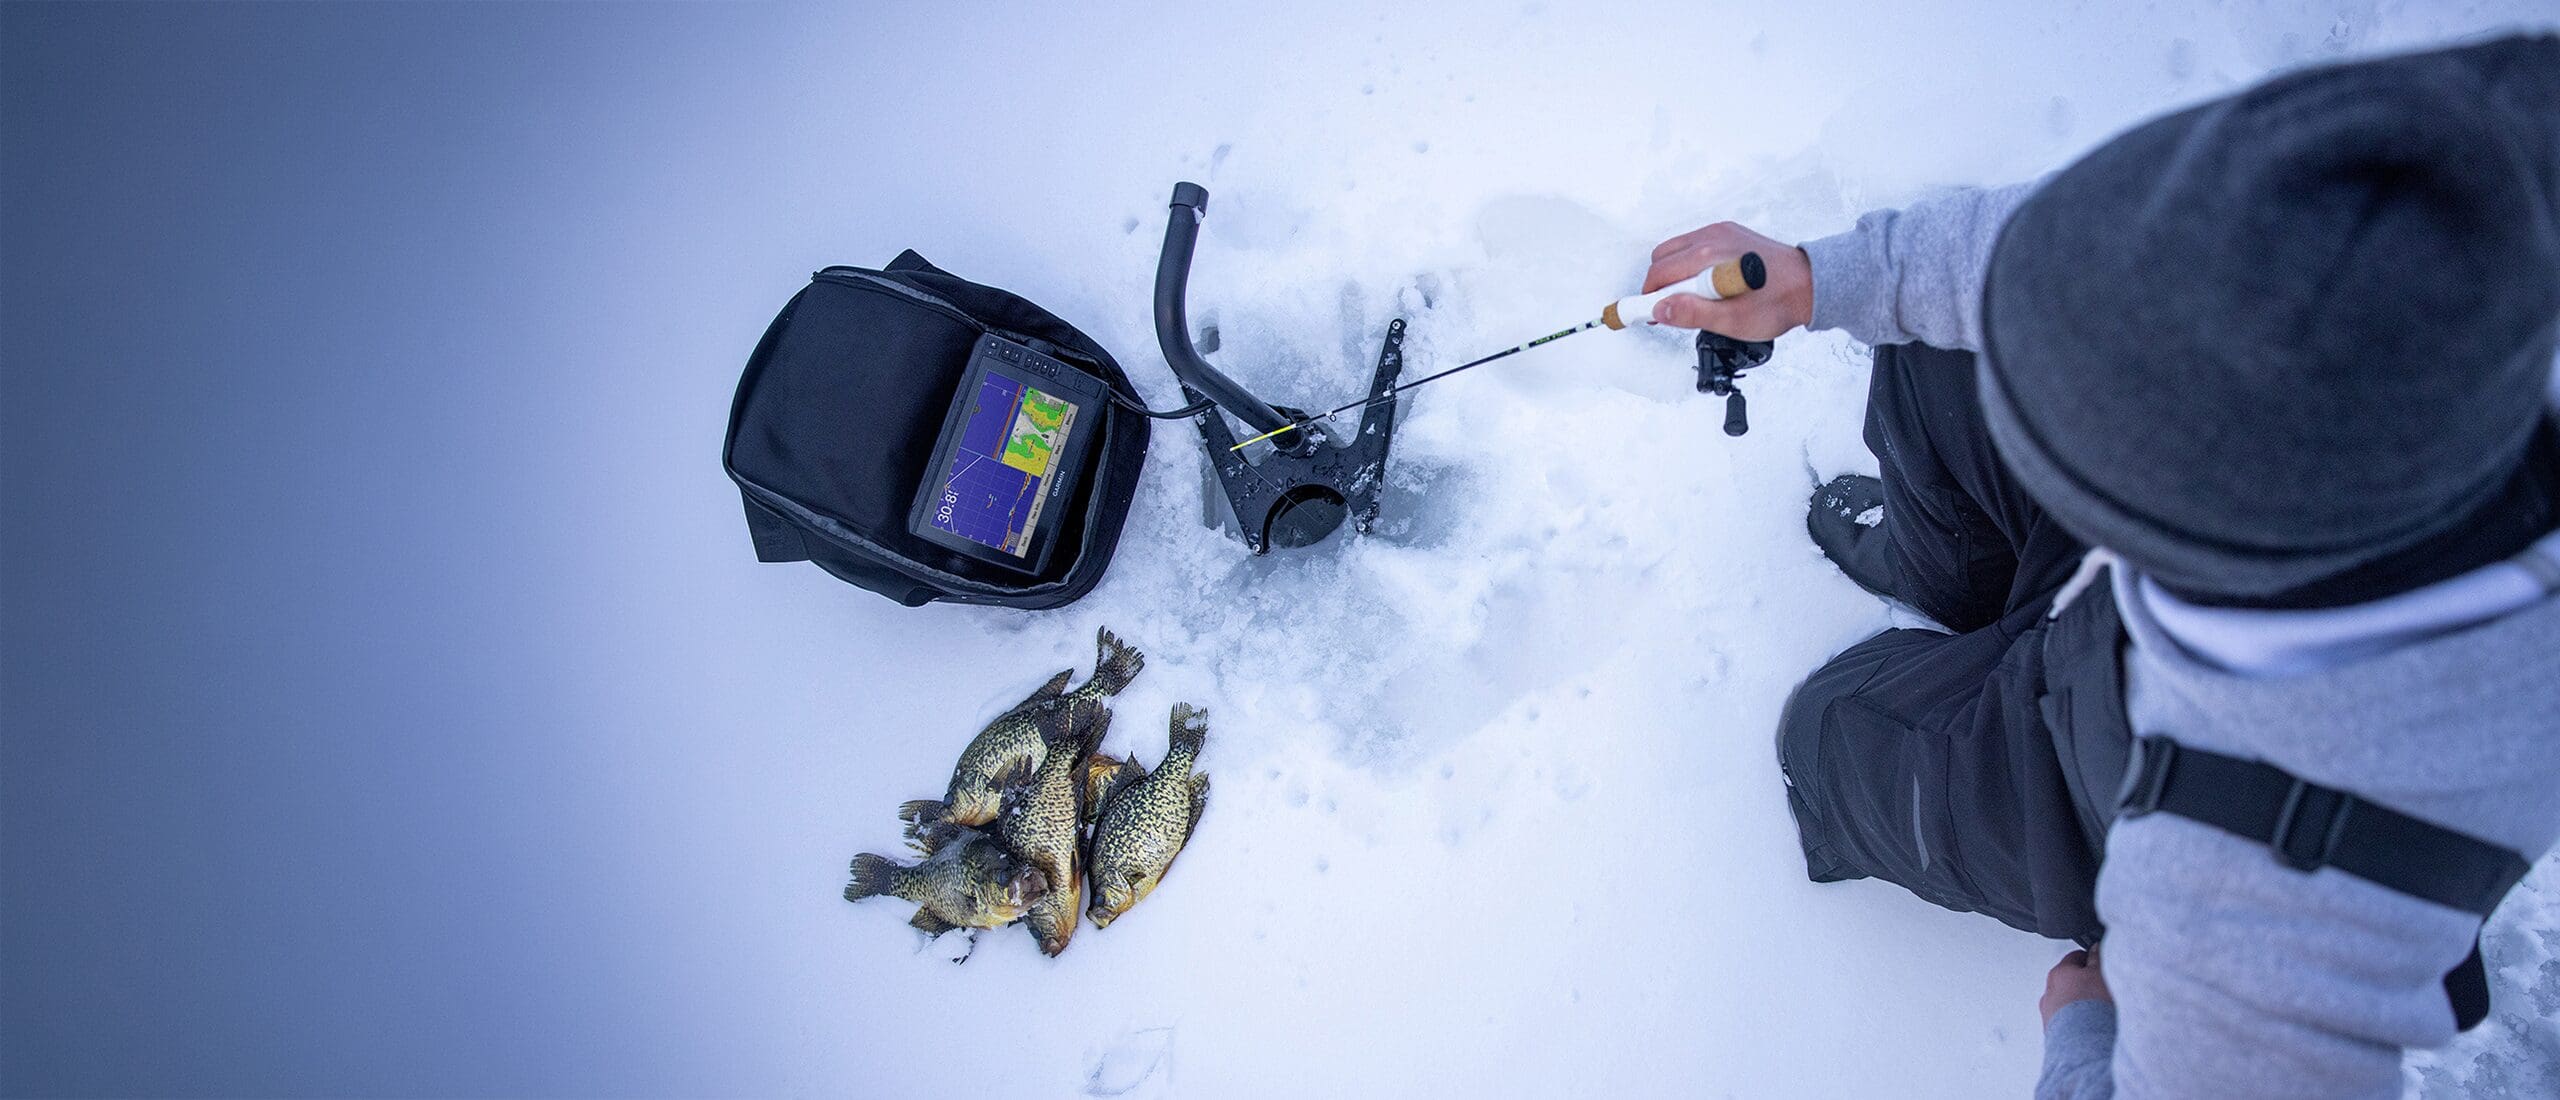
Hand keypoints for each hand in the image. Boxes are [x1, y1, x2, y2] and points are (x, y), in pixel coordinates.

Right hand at [1643, 221, 1812, 338]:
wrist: (1809, 285)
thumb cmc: (1777, 302)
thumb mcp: (1732, 320)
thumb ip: (1692, 314)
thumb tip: (1660, 309)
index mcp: (1709, 256)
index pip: (1659, 272)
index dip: (1648, 296)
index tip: (1647, 313)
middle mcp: (1712, 237)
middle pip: (1663, 257)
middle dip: (1660, 284)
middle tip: (1673, 310)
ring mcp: (1721, 232)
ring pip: (1677, 249)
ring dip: (1676, 274)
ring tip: (1696, 298)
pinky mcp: (1729, 233)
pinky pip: (1695, 245)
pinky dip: (1691, 264)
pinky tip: (1709, 284)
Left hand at [2041, 948, 2112, 1027]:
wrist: (2085, 1043)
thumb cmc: (2092, 1006)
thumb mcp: (2101, 974)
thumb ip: (2098, 959)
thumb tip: (2095, 948)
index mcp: (2058, 973)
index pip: (2075, 958)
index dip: (2091, 959)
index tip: (2100, 963)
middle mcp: (2049, 993)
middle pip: (2069, 981)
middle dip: (2085, 983)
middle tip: (2103, 988)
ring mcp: (2050, 1014)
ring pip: (2068, 1003)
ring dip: (2082, 1004)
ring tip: (2101, 1010)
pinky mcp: (2054, 1034)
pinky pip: (2069, 1022)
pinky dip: (2079, 1021)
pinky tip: (2094, 1025)